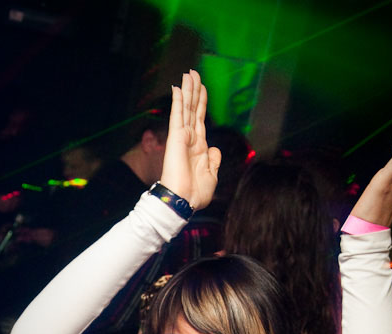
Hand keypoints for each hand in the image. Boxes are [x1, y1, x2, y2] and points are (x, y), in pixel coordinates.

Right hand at [160, 70, 220, 209]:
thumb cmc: (195, 193)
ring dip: (188, 90)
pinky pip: (178, 115)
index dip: (202, 103)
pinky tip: (179, 87)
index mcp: (199, 148)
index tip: (202, 89)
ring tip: (189, 73)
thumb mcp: (212, 175)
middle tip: (194, 73)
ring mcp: (182, 137)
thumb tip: (215, 149)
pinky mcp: (176, 138)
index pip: (200, 120)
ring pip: (186, 108)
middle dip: (195, 91)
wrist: (183, 201)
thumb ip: (214, 161)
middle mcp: (190, 139)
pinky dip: (179, 101)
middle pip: (193, 109)